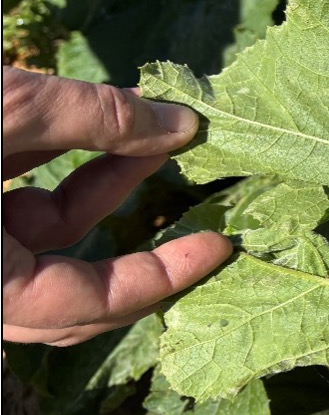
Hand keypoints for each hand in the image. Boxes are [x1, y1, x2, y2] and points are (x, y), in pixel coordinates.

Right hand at [2, 67, 232, 345]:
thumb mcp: (8, 110)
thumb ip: (92, 118)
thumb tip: (179, 123)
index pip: (87, 304)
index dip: (163, 276)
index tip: (220, 247)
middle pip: (70, 288)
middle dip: (140, 241)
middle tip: (204, 217)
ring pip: (43, 229)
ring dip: (104, 179)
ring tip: (160, 129)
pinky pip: (15, 196)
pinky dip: (60, 161)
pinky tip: (108, 117)